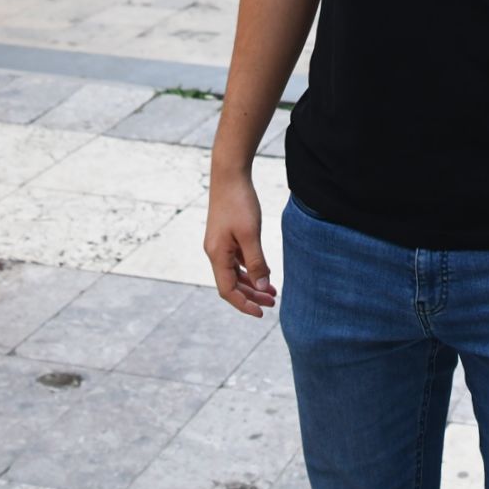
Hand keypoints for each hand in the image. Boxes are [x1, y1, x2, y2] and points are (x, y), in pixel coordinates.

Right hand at [204, 171, 275, 316]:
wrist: (229, 175)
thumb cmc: (239, 203)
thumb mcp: (250, 234)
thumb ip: (256, 262)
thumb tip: (263, 287)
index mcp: (217, 255)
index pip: (227, 291)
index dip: (243, 304)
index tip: (261, 313)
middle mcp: (214, 252)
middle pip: (231, 284)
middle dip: (251, 295)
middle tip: (273, 302)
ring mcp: (219, 244)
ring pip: (234, 273)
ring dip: (252, 283)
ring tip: (272, 291)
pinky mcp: (225, 236)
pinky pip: (236, 261)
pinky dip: (250, 269)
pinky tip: (264, 270)